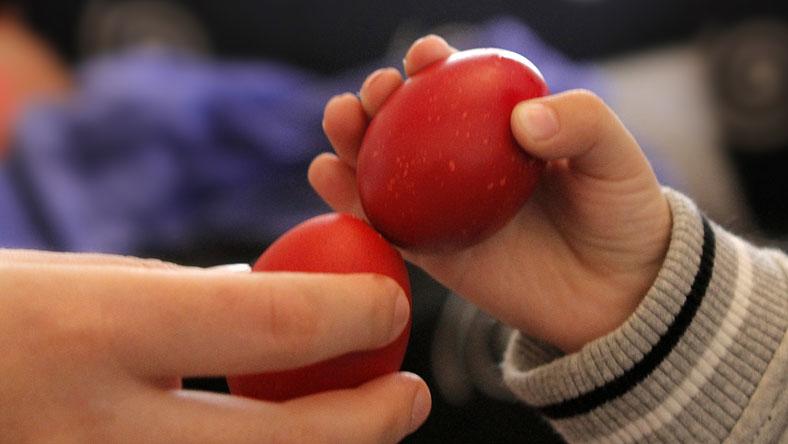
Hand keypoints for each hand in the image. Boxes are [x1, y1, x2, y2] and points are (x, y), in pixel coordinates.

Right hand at [0, 249, 428, 442]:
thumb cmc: (0, 317)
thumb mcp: (88, 281)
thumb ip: (189, 297)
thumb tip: (268, 300)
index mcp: (101, 332)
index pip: (272, 322)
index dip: (355, 312)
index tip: (392, 302)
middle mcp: (102, 430)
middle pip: (286, 443)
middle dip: (372, 423)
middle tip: (414, 396)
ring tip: (361, 421)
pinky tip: (282, 437)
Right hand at [309, 35, 671, 352]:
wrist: (616, 295)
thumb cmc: (619, 215)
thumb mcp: (617, 158)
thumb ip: (582, 122)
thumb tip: (523, 119)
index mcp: (498, 128)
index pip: (456, 85)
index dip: (432, 63)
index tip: (426, 58)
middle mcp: (461, 163)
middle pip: (405, 121)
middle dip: (377, 96)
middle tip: (374, 93)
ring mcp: (440, 206)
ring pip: (380, 166)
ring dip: (350, 138)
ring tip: (340, 122)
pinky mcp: (427, 250)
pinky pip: (381, 222)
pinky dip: (346, 198)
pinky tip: (326, 176)